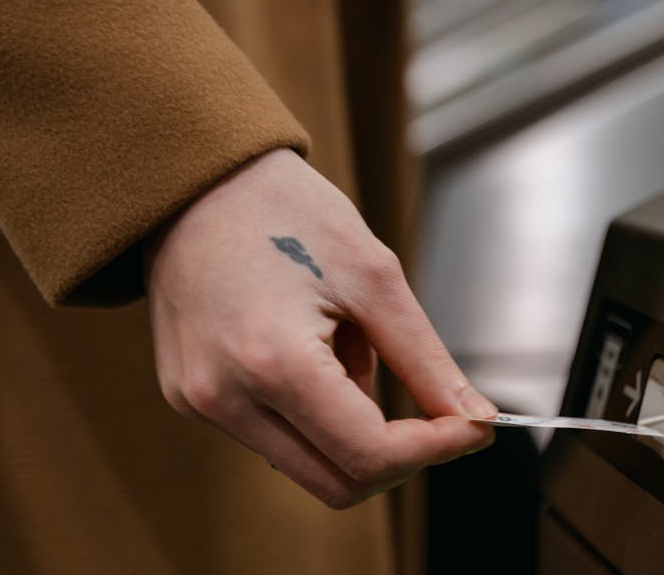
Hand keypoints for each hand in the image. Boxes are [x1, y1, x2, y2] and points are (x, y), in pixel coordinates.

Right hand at [144, 148, 495, 507]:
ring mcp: (199, 403)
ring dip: (353, 430)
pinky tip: (314, 348)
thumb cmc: (287, 210)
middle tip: (433, 409)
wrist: (198, 179)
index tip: (472, 426)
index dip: (434, 448)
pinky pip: (272, 436)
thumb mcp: (374, 276)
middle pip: (337, 483)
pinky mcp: (189, 398)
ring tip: (349, 345)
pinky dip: (314, 413)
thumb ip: (425, 361)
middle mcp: (224, 397)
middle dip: (399, 454)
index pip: (369, 455)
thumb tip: (474, 419)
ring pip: (307, 465)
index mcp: (273, 362)